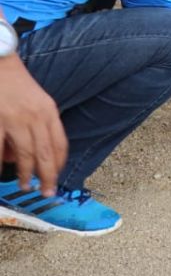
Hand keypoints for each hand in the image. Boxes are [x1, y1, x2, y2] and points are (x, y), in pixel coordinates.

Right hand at [0, 58, 67, 196]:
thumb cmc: (16, 84)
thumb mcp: (37, 101)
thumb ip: (38, 125)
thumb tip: (29, 153)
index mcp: (49, 111)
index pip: (60, 143)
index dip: (59, 163)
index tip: (56, 177)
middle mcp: (36, 116)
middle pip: (46, 152)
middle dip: (47, 176)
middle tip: (46, 192)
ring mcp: (15, 118)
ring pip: (25, 154)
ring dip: (25, 173)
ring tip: (24, 185)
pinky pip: (0, 148)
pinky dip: (2, 161)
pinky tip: (1, 171)